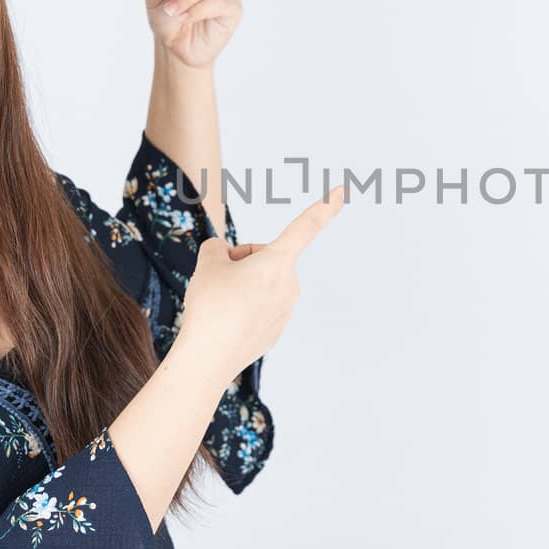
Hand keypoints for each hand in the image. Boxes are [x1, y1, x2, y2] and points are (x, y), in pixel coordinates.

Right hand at [175, 186, 345, 383]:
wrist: (208, 359)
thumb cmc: (210, 306)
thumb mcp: (207, 262)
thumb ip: (218, 248)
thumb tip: (225, 255)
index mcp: (278, 262)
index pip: (306, 227)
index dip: (324, 206)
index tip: (341, 190)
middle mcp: (290, 284)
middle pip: (266, 256)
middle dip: (243, 260)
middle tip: (217, 278)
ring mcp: (285, 309)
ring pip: (262, 282)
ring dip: (242, 284)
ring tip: (220, 303)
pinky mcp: (277, 330)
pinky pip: (260, 305)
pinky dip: (244, 307)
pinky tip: (227, 320)